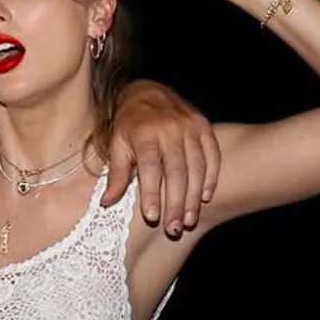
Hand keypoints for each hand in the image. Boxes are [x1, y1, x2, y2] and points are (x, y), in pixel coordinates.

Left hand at [102, 79, 220, 236]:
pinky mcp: (204, 126)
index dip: (151, 193)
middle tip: (174, 228)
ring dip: (194, 196)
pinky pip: (212, 155)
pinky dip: (211, 177)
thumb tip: (107, 203)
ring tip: (189, 220)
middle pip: (176, 171)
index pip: (149, 168)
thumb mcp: (116, 145)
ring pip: (196, 166)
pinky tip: (205, 198)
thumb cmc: (129, 125)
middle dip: (176, 202)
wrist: (148, 91)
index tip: (152, 217)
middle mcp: (169, 129)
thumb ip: (115, 174)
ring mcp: (189, 127)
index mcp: (144, 133)